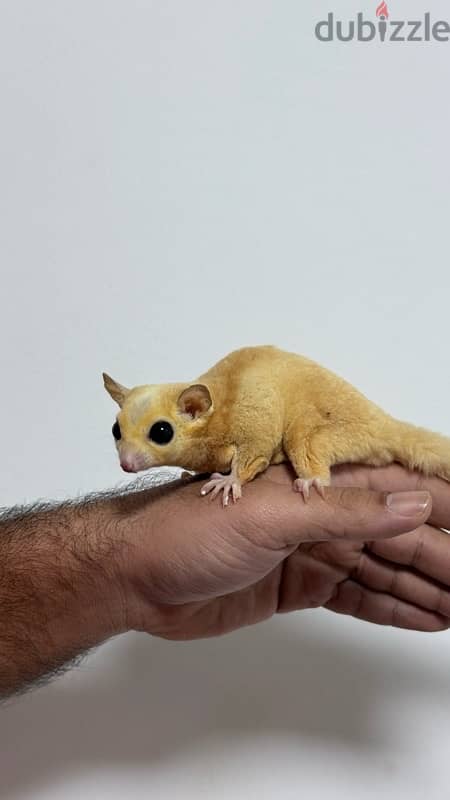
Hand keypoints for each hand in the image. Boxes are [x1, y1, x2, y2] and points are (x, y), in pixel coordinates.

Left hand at [117, 464, 449, 638]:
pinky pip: (356, 595)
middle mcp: (320, 511)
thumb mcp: (270, 515)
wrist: (134, 574)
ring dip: (424, 586)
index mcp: (317, 479)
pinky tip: (424, 616)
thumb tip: (416, 504)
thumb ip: (345, 511)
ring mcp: (311, 550)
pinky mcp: (298, 584)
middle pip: (398, 533)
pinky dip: (391, 607)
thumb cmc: (188, 527)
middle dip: (441, 557)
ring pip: (383, 567)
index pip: (398, 486)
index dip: (442, 506)